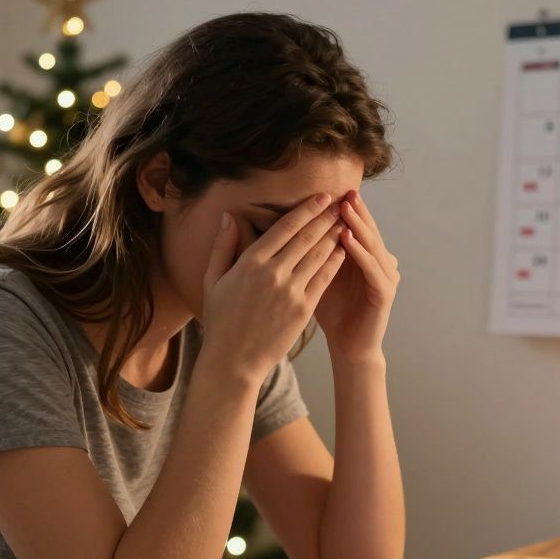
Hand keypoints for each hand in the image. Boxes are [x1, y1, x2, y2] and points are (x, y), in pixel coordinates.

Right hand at [201, 193, 346, 384]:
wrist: (233, 360)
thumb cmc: (221, 320)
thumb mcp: (213, 280)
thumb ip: (223, 246)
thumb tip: (230, 216)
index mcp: (250, 262)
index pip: (285, 227)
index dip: (307, 209)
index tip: (322, 197)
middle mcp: (272, 273)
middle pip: (306, 236)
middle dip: (326, 217)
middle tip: (341, 203)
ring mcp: (290, 291)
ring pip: (318, 255)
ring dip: (335, 235)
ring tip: (346, 222)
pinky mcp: (303, 309)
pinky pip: (324, 279)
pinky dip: (335, 261)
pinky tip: (343, 250)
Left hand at [314, 190, 398, 361]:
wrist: (349, 347)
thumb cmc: (331, 312)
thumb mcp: (317, 276)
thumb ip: (310, 252)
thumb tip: (282, 227)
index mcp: (362, 256)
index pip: (353, 226)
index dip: (342, 208)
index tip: (326, 189)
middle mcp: (378, 261)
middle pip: (365, 230)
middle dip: (354, 210)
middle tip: (343, 190)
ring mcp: (384, 276)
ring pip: (371, 244)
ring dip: (358, 225)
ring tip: (344, 208)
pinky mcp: (385, 292)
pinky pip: (372, 268)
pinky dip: (360, 252)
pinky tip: (347, 239)